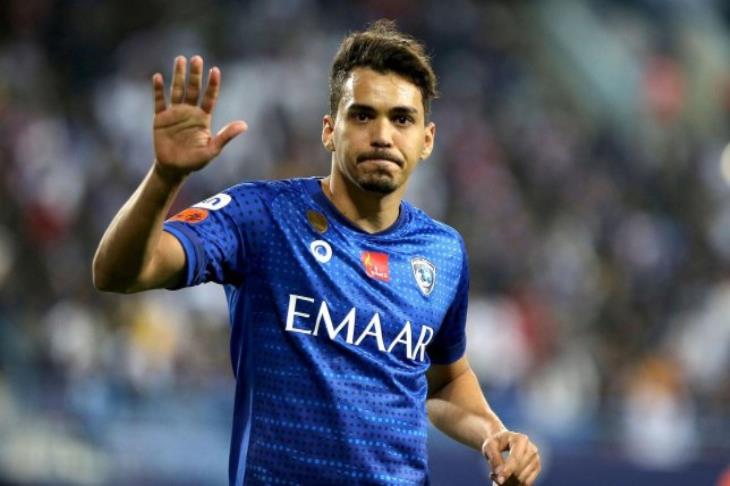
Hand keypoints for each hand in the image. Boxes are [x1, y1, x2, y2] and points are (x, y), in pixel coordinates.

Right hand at [152, 55, 246, 180]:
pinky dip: (158, 90)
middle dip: (195, 74)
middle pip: (193, 89)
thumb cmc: (195, 161)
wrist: (174, 169)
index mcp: (203, 117)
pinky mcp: (160, 119)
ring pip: (177, 90)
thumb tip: (244, 125)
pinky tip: (158, 77)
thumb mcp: (212, 150)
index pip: (209, 97)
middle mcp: (189, 111)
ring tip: (180, 59)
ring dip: (178, 76)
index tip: (215, 70)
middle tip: (197, 58)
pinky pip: (159, 101)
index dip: (212, 84)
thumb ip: (226, 136)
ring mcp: (175, 113)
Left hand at [482, 430, 540, 485]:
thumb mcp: (489, 447)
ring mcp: (536, 459)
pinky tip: (506, 477)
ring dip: (510, 482)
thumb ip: (494, 459)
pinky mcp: (537, 468)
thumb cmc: (495, 443)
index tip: (499, 479)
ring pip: (523, 479)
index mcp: (520, 439)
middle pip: (520, 470)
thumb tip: (500, 476)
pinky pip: (527, 482)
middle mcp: (531, 449)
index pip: (516, 458)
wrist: (503, 442)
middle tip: (493, 476)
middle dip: (506, 476)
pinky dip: (516, 484)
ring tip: (498, 475)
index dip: (507, 470)